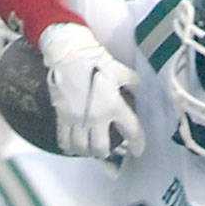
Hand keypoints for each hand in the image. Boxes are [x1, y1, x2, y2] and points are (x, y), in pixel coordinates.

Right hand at [39, 24, 145, 160]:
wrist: (68, 53)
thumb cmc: (95, 60)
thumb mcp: (120, 71)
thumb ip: (132, 84)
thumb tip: (142, 91)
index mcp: (114, 105)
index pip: (131, 131)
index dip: (137, 144)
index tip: (137, 151)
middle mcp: (96, 116)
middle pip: (101, 148)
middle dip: (104, 152)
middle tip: (105, 150)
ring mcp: (78, 118)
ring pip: (82, 148)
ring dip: (87, 151)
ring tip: (89, 149)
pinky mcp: (62, 116)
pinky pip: (64, 139)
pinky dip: (68, 147)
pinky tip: (71, 148)